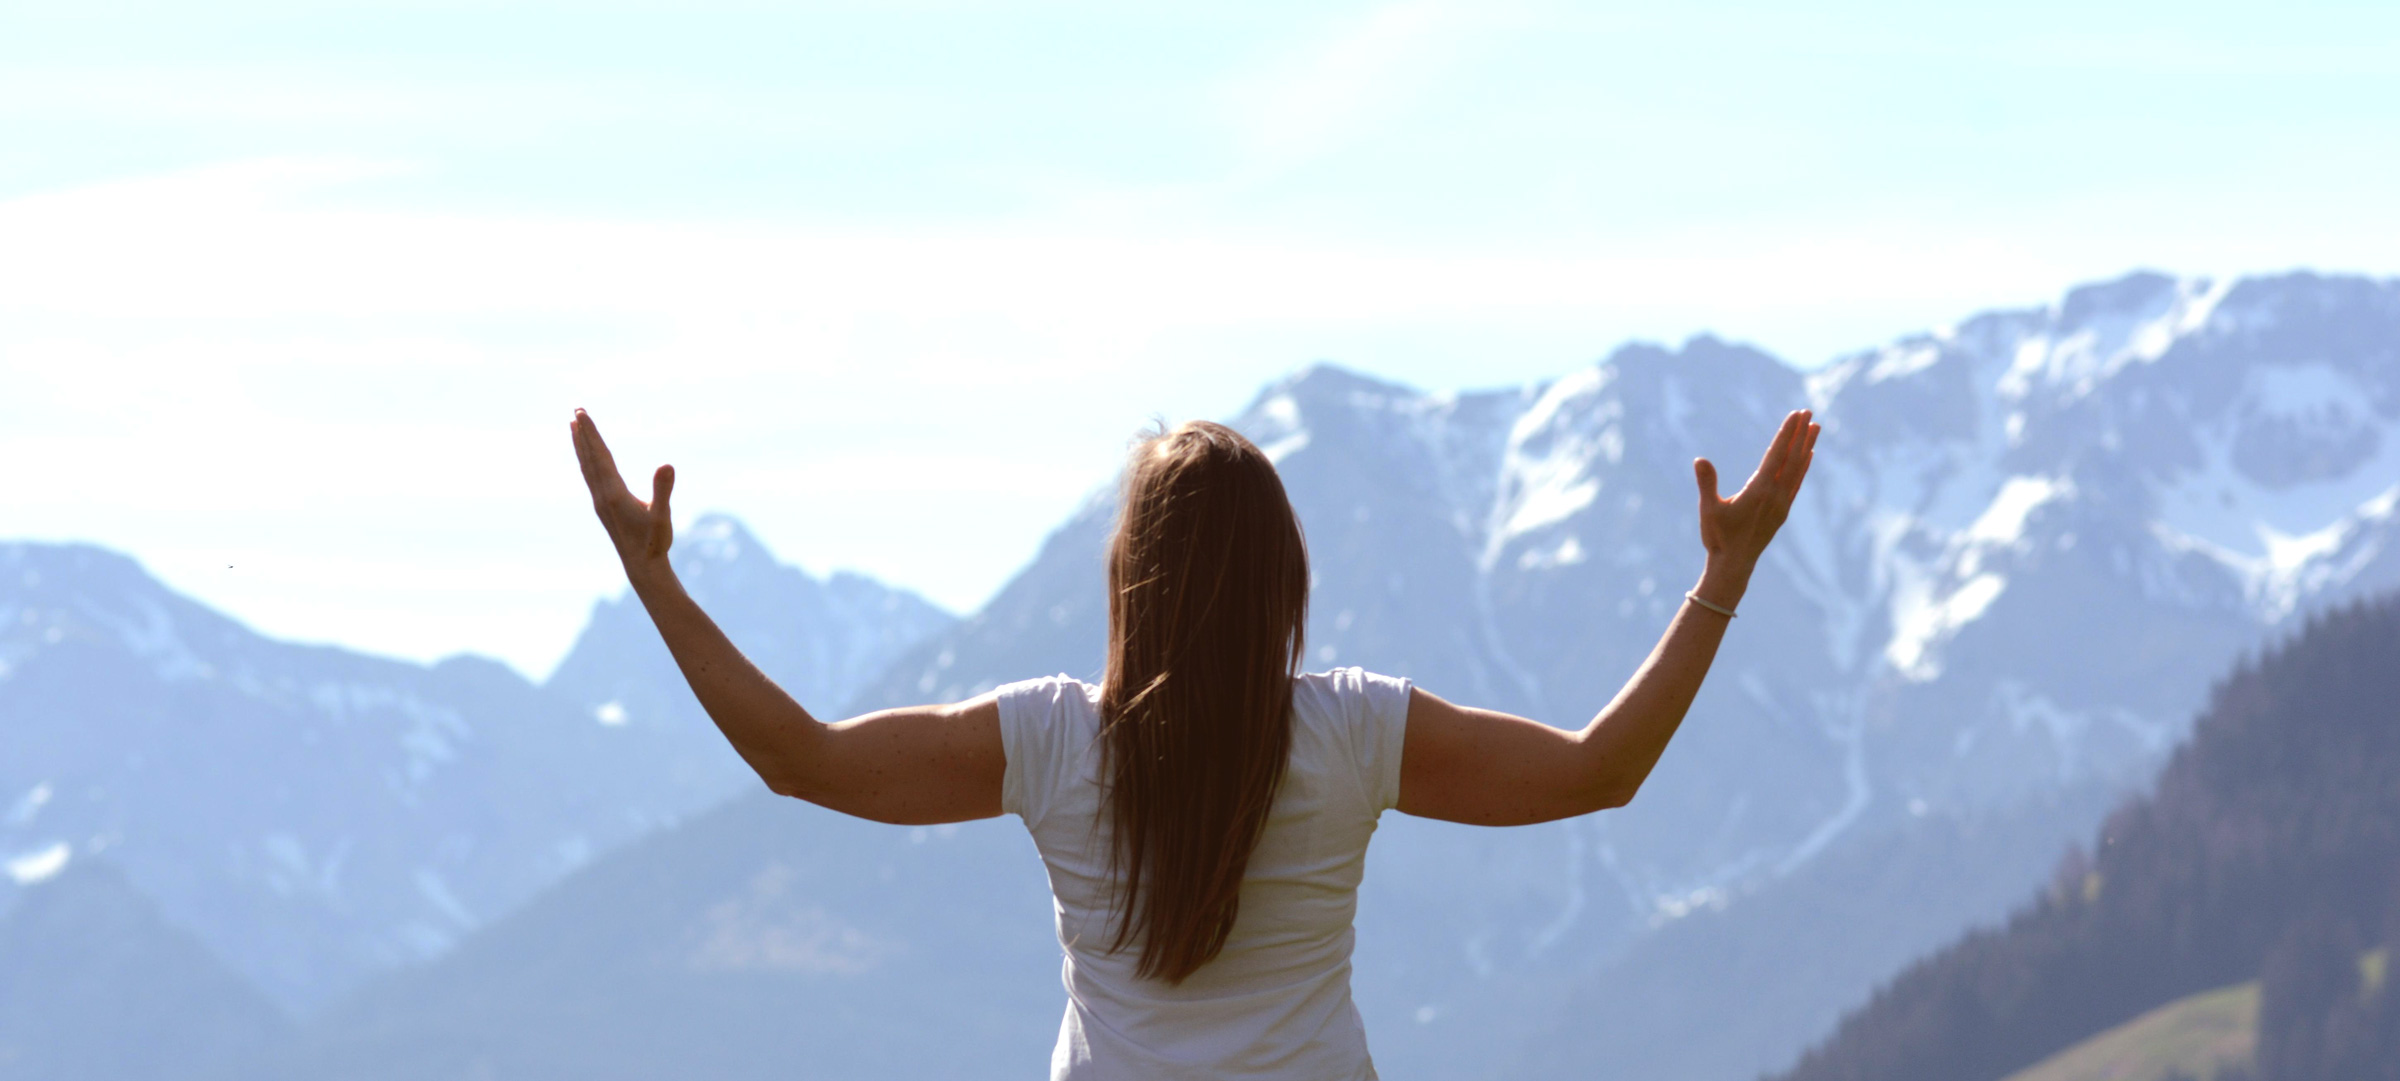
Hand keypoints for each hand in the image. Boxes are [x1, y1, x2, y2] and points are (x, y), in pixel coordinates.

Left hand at [571, 409, 675, 575]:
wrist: (642, 567)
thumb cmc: (654, 542)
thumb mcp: (662, 516)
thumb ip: (663, 490)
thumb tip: (667, 465)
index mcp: (614, 493)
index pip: (600, 455)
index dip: (591, 433)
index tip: (581, 413)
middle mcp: (602, 495)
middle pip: (589, 458)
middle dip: (582, 434)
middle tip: (576, 410)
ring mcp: (600, 502)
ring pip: (587, 467)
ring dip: (581, 446)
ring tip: (575, 428)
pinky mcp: (604, 507)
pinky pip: (591, 477)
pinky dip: (587, 461)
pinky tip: (588, 458)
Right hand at [1694, 409, 1817, 567]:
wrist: (1733, 565)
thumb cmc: (1718, 537)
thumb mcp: (1709, 509)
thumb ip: (1707, 484)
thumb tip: (1700, 460)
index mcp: (1759, 491)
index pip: (1777, 455)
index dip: (1787, 433)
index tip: (1796, 414)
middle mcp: (1776, 495)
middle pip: (1792, 458)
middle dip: (1800, 433)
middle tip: (1808, 411)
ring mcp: (1782, 504)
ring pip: (1798, 469)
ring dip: (1807, 446)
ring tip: (1815, 427)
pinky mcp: (1782, 511)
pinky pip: (1797, 482)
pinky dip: (1804, 466)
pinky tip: (1808, 455)